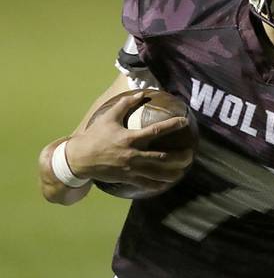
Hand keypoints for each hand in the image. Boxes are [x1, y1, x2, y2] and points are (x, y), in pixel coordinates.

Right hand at [68, 92, 193, 191]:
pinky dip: (159, 184)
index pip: (155, 131)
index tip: (184, 121)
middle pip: (163, 158)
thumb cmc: (95, 136)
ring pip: (158, 174)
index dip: (171, 126)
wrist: (78, 159)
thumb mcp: (108, 117)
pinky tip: (169, 182)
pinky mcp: (127, 179)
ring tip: (184, 169)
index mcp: (130, 138)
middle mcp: (133, 154)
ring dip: (174, 172)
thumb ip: (125, 104)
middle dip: (180, 157)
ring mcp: (131, 169)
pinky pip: (147, 184)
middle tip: (191, 154)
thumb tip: (141, 93)